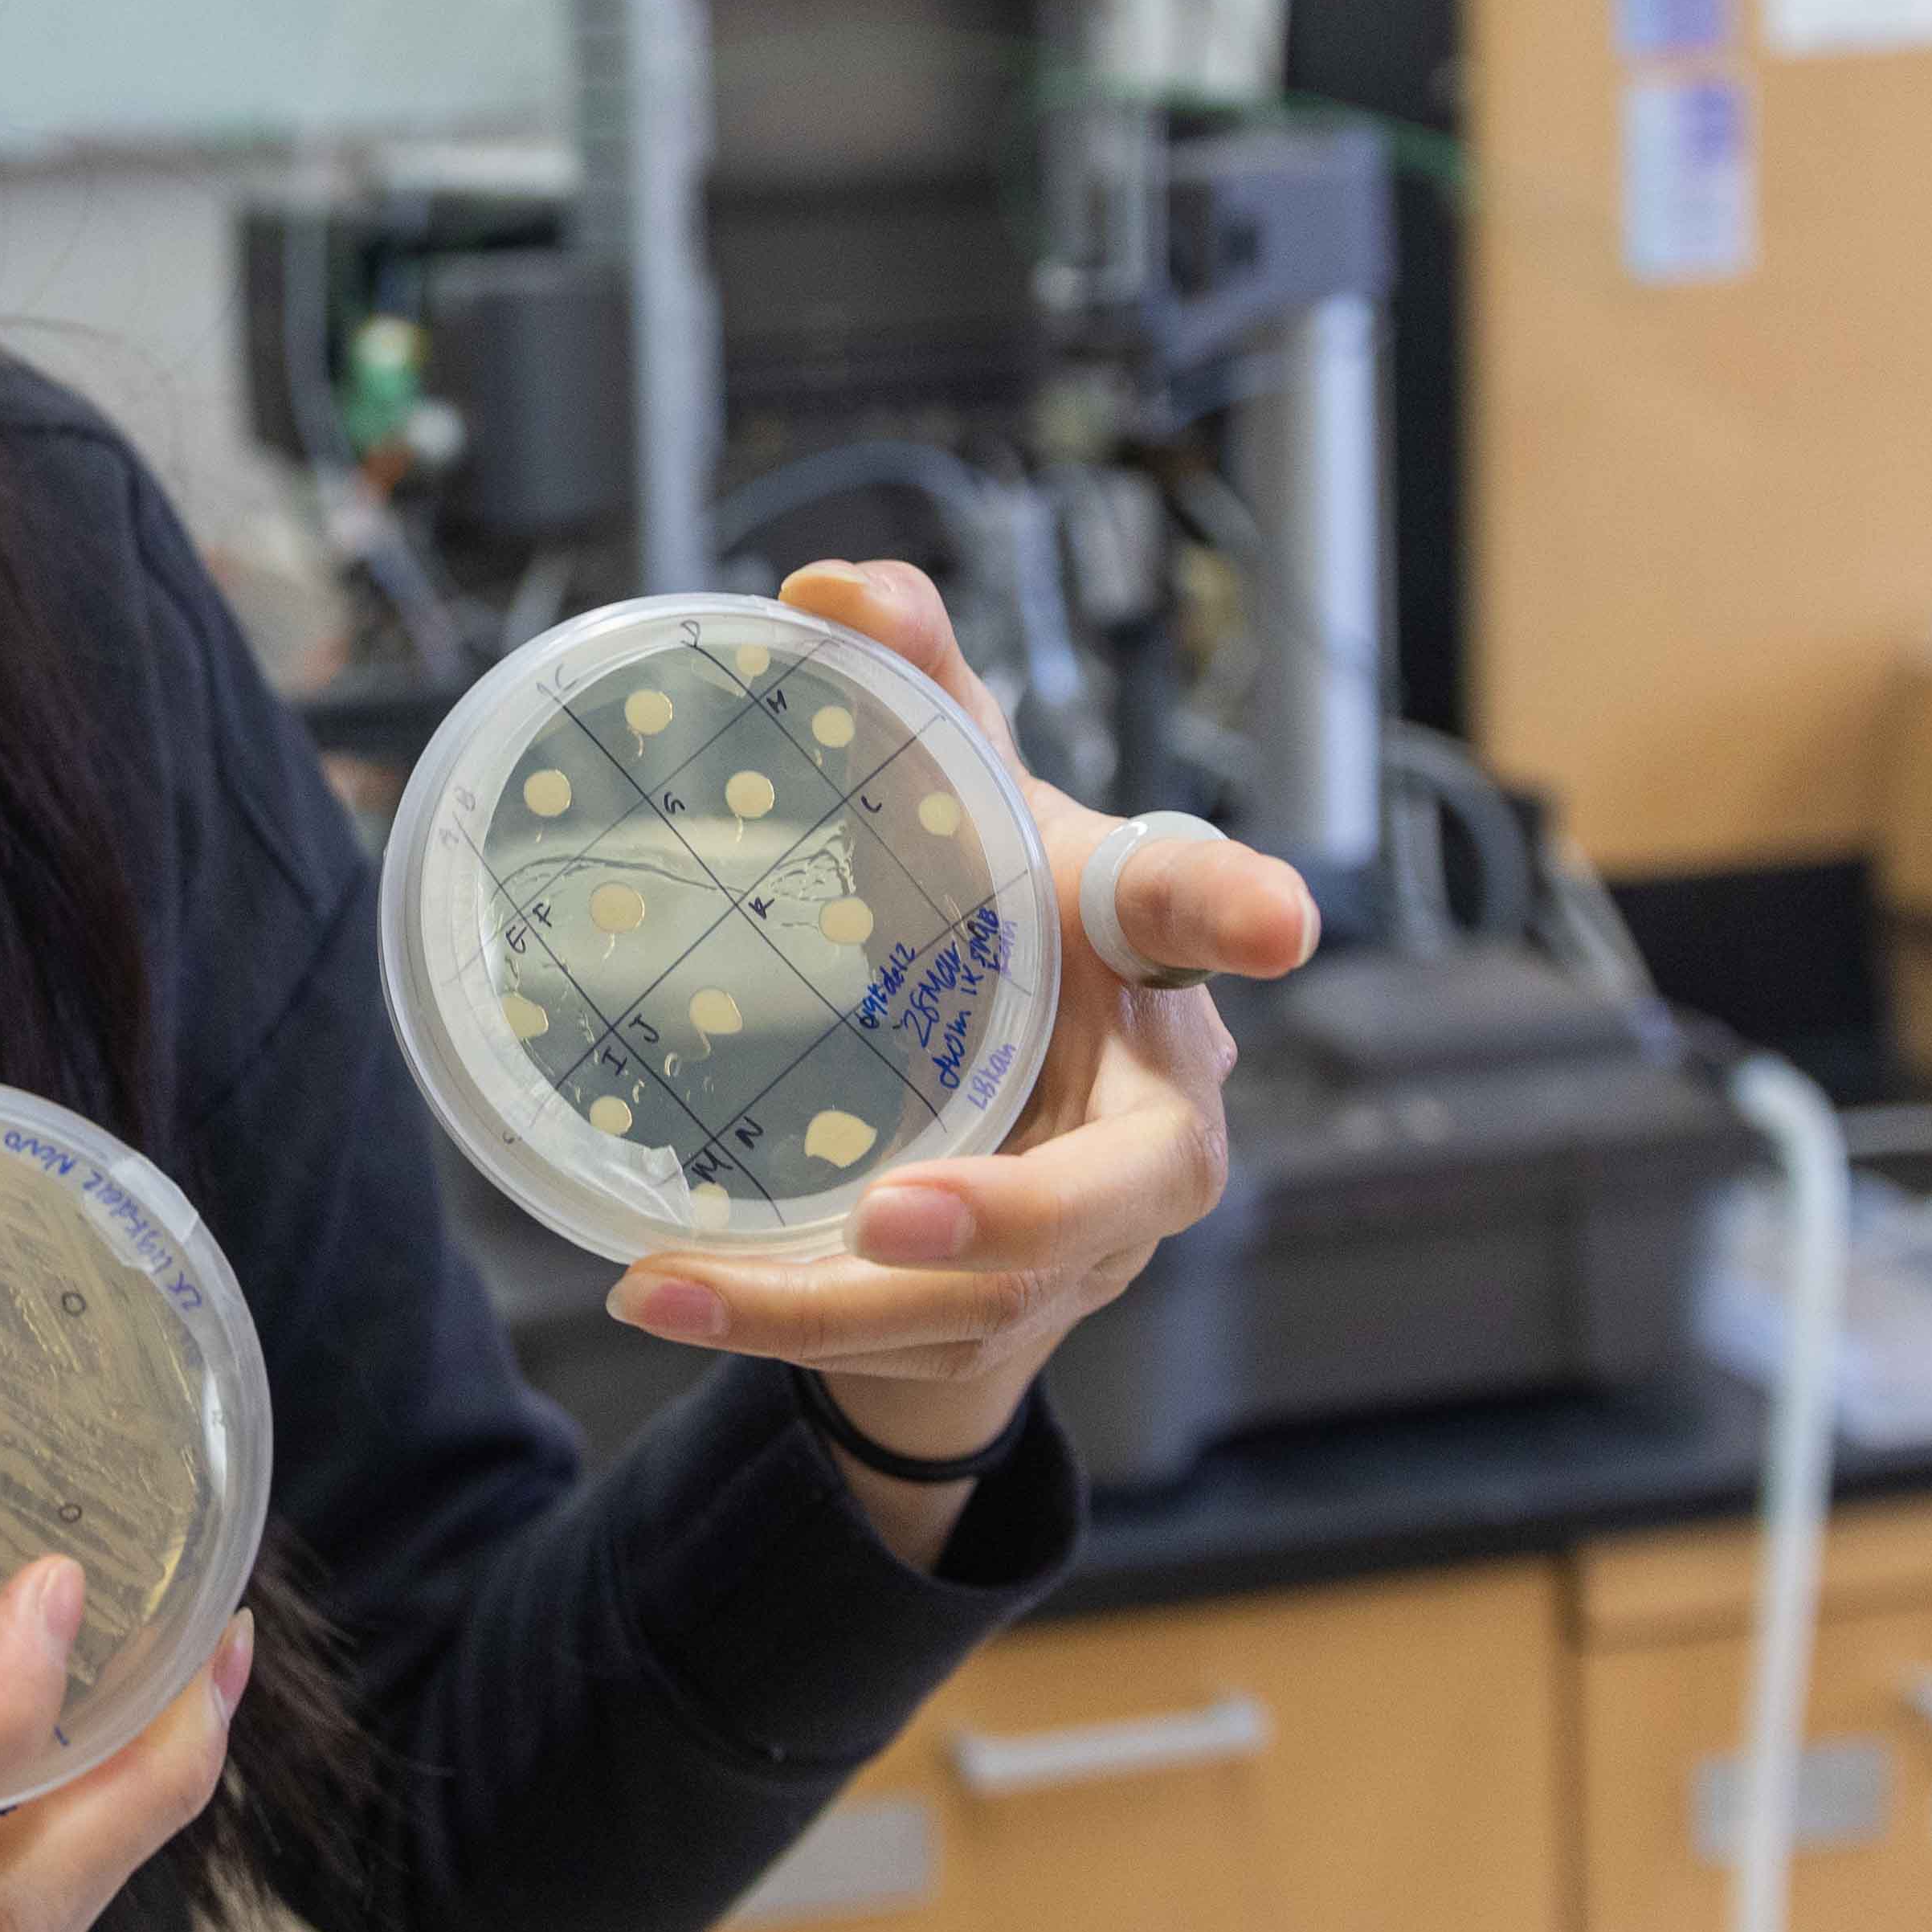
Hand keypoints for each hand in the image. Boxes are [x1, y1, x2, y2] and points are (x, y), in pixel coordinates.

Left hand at [605, 560, 1320, 1556]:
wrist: (975, 1120)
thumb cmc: (991, 936)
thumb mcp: (950, 802)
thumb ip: (911, 678)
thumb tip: (831, 591)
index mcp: (1141, 957)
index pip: (1197, 910)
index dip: (1236, 910)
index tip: (1276, 922)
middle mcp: (1146, 1108)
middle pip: (1129, 1179)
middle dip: (1018, 1210)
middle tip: (892, 1214)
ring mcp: (1086, 1236)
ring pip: (985, 1290)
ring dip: (824, 1300)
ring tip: (676, 1284)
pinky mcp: (1001, 1314)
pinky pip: (894, 1340)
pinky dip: (766, 1321)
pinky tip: (654, 1296)